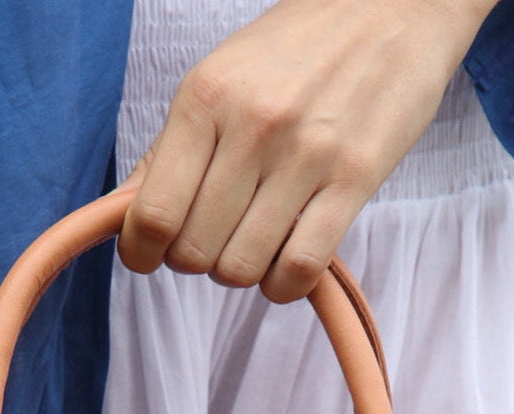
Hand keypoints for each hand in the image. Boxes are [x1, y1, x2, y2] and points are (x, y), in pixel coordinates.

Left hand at [117, 0, 496, 301]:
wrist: (390, 7)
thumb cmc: (295, 51)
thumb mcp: (218, 80)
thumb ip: (169, 151)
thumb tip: (122, 218)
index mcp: (205, 97)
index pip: (152, 214)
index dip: (142, 253)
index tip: (150, 255)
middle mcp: (252, 126)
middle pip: (194, 251)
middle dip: (194, 259)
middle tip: (214, 237)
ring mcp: (306, 154)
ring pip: (241, 268)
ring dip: (240, 272)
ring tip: (253, 242)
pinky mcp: (355, 178)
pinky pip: (299, 269)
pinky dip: (283, 286)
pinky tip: (285, 266)